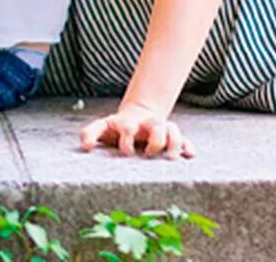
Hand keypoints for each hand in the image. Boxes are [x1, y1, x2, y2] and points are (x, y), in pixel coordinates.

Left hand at [79, 102, 193, 159]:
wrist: (135, 117)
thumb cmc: (116, 127)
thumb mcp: (102, 127)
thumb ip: (89, 133)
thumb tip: (86, 147)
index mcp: (128, 123)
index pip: (128, 128)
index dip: (127, 139)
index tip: (127, 151)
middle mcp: (146, 124)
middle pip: (156, 125)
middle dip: (155, 140)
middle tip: (149, 154)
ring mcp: (160, 129)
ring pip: (172, 130)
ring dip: (173, 143)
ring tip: (171, 158)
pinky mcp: (170, 136)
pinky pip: (184, 139)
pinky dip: (187, 146)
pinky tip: (190, 155)